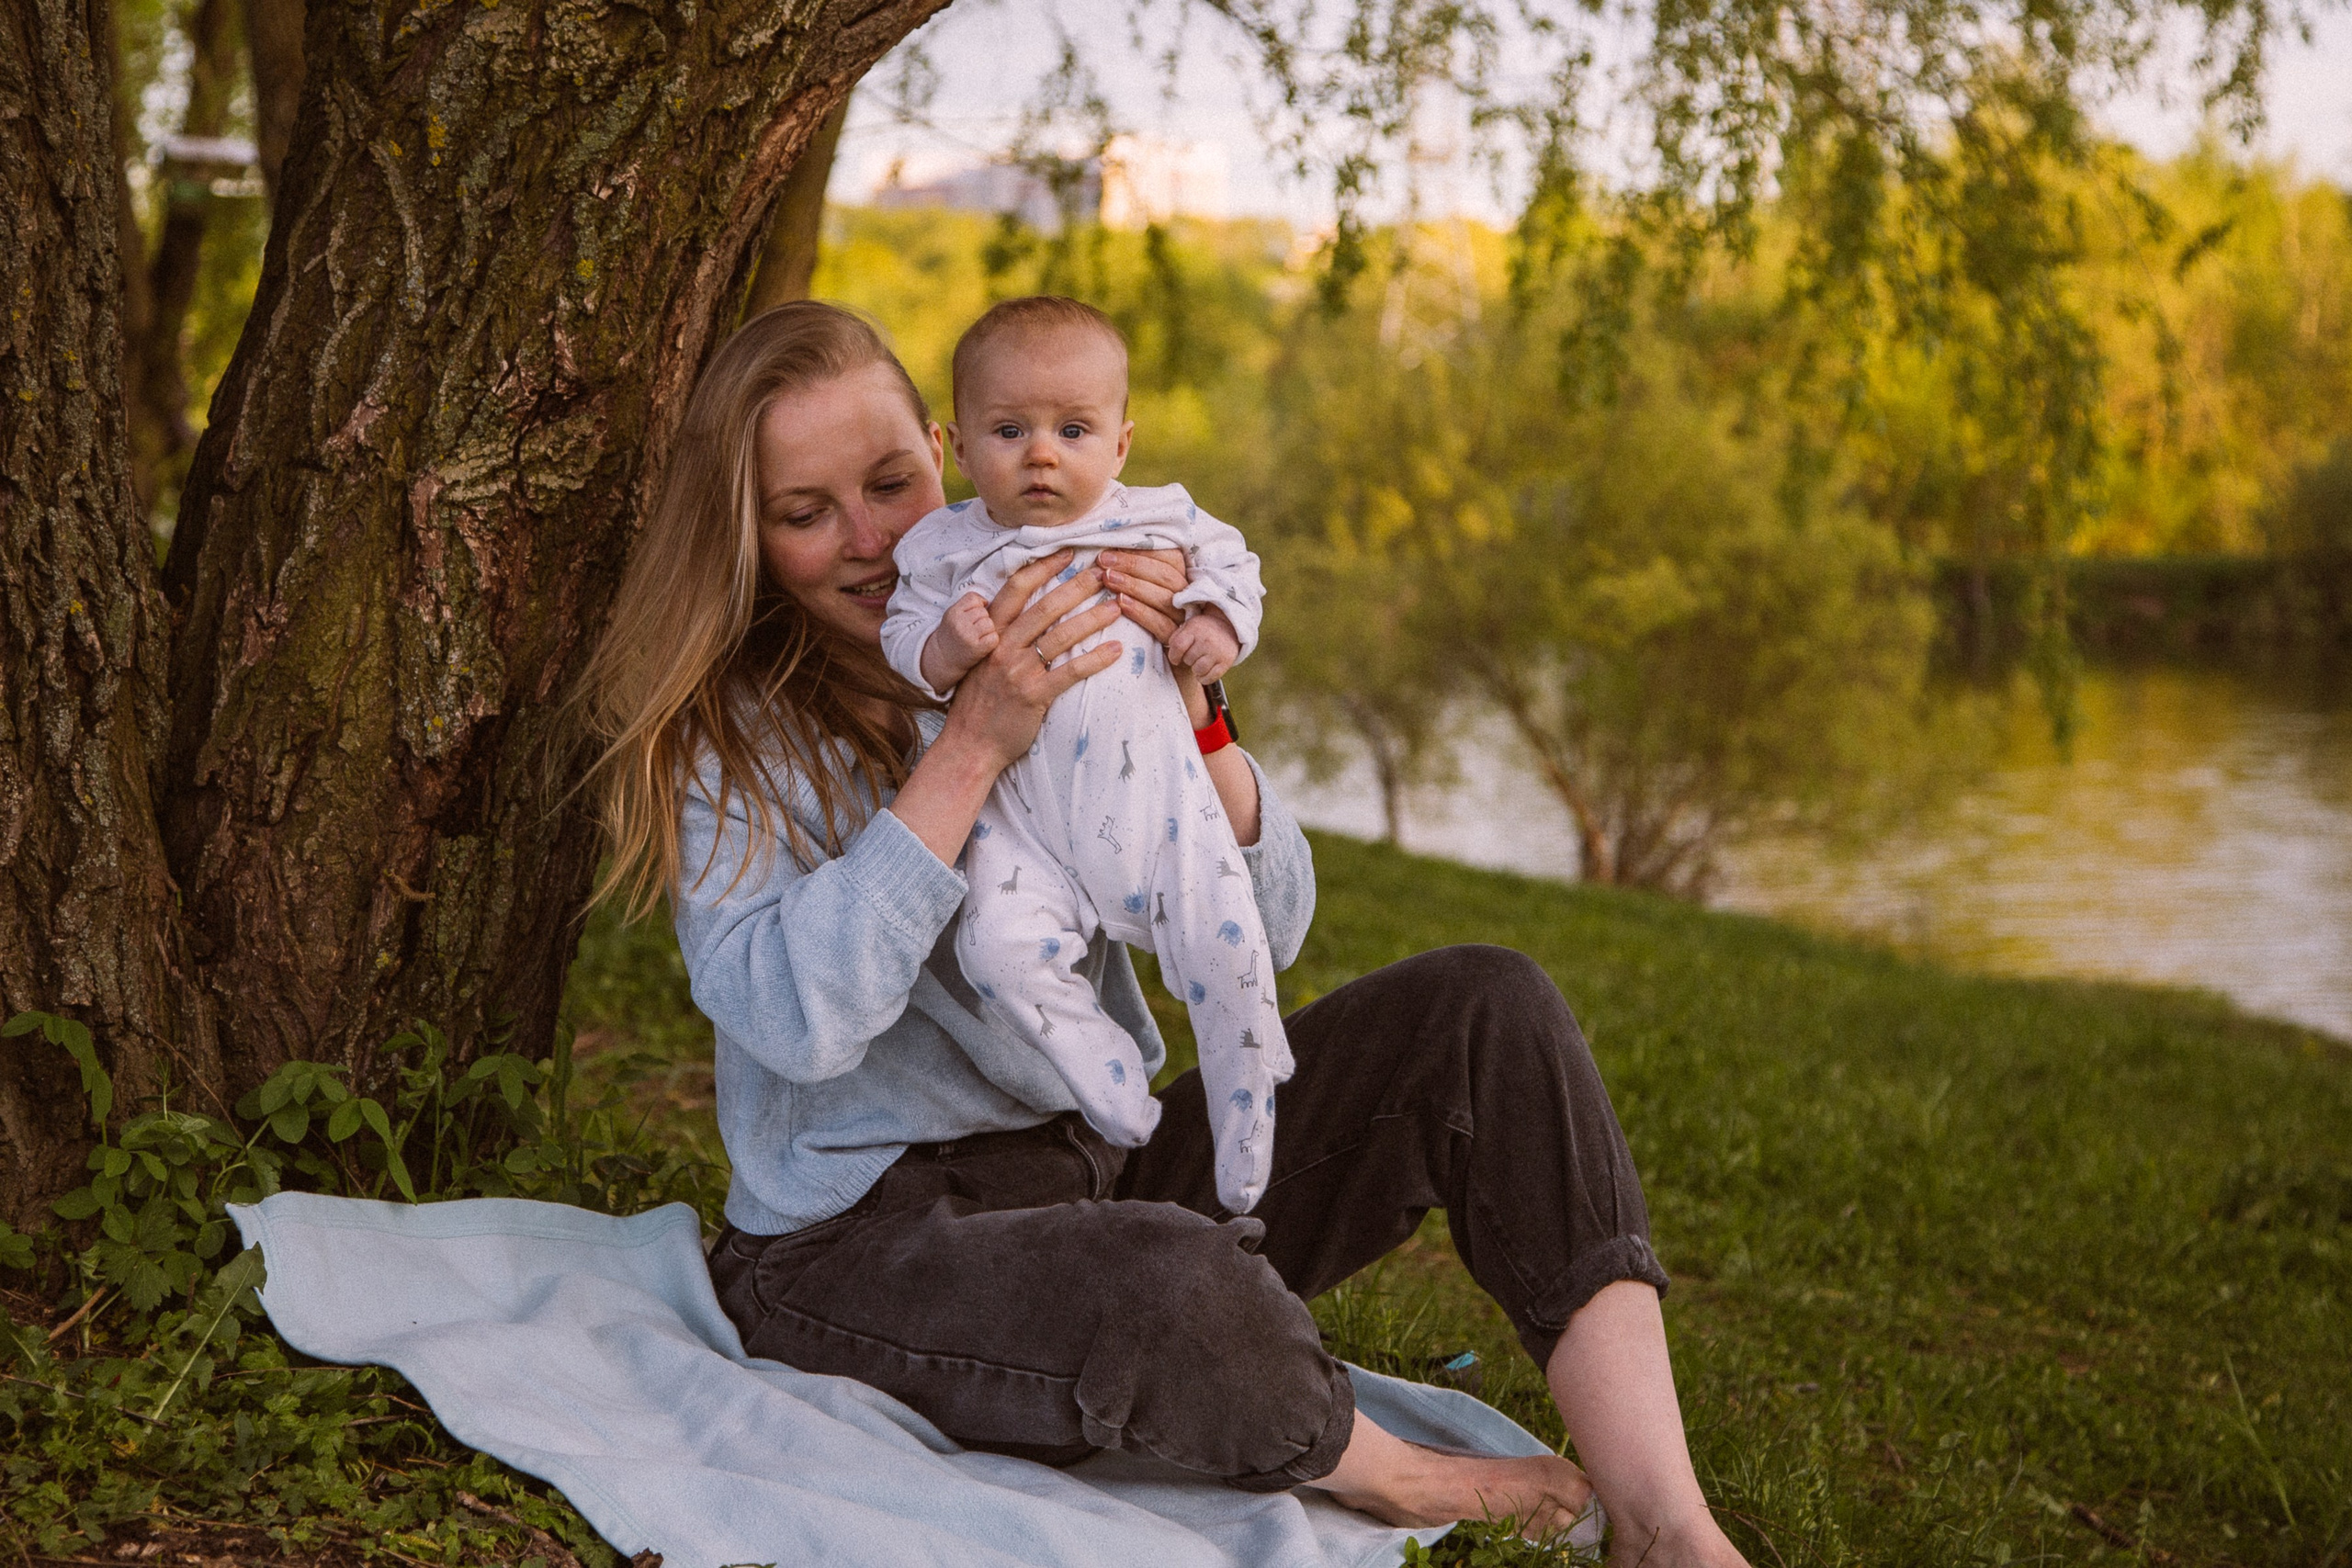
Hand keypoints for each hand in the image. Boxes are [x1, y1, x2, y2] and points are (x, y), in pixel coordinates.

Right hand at [919, 592, 998, 693]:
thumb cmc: (953, 634)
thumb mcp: (954, 614)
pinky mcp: (977, 649)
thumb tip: (990, 599)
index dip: (977, 606)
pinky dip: (991, 641)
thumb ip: (969, 603)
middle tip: (973, 630)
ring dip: (988, 630)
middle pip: (983, 611)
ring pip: (990, 623)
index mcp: (953, 612)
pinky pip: (994, 637)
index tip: (971, 617)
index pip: (974, 598)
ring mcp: (968, 636)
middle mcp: (959, 624)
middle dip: (982, 619)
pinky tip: (983, 645)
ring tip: (978, 637)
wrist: (943, 659)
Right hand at [940, 549, 1122, 770]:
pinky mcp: (1032, 695)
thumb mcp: (982, 660)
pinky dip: (1095, 659)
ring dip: (1093, 618)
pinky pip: (1070, 672)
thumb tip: (1027, 612)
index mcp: (991, 633)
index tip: (1067, 552)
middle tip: (1104, 572)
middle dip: (1078, 586)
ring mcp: (1017, 671)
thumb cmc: (978, 703)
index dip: (1043, 567)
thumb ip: (1000, 635)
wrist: (969, 744)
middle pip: (1045, 606)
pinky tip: (1116, 650)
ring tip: (1117, 607)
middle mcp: (1002, 646)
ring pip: (1061, 635)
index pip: (1016, 589)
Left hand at [1098, 547, 1190, 644]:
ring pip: (1164, 597)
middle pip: (1165, 575)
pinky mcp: (1175, 638)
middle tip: (1104, 561)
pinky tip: (1120, 603)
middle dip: (1132, 565)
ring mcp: (1183, 617)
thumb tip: (1111, 549)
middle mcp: (1186, 595)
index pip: (1170, 557)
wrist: (1165, 654)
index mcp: (1183, 576)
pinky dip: (1140, 612)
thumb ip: (1137, 568)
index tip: (1112, 548)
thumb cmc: (1145, 611)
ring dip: (1133, 585)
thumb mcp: (1145, 585)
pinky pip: (1160, 624)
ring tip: (1108, 578)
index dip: (1142, 551)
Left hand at [1168, 608, 1239, 682]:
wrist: (1229, 628)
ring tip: (1199, 663)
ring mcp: (1217, 652)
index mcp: (1195, 629)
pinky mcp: (1226, 662)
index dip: (1173, 656)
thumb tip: (1171, 653)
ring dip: (1196, 670)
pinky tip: (1205, 671)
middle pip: (1188, 659)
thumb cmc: (1203, 630)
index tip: (1176, 658)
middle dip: (1188, 660)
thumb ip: (1176, 638)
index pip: (1178, 646)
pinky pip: (1210, 678)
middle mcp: (1207, 640)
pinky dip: (1204, 678)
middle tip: (1195, 654)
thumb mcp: (1189, 626)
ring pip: (1198, 670)